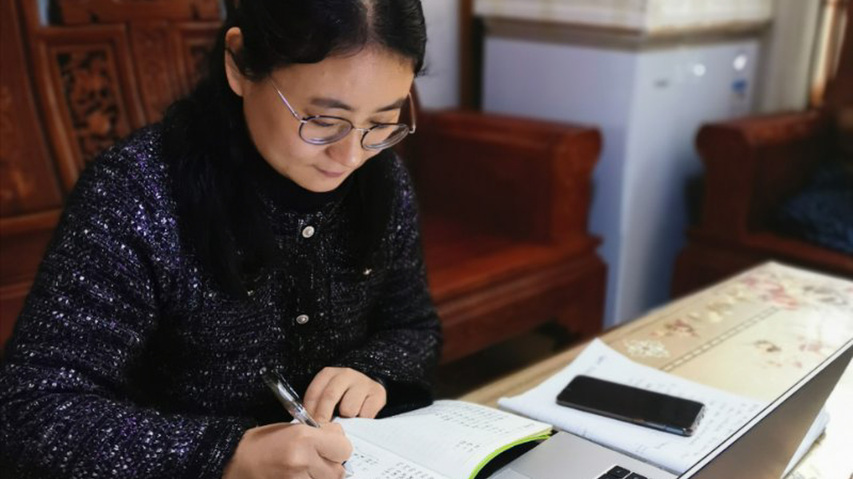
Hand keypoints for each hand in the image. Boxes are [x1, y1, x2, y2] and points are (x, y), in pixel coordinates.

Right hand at [222, 422, 350, 478]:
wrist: (235, 462)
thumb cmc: (262, 444)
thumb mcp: (293, 428)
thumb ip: (319, 434)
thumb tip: (340, 440)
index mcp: (304, 438)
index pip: (344, 448)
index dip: (338, 447)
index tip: (330, 447)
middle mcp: (303, 460)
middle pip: (339, 470)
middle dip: (331, 465)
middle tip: (317, 460)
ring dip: (322, 476)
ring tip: (305, 469)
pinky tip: (299, 476)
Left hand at [304, 367, 386, 421]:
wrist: (366, 388)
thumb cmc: (342, 396)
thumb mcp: (327, 396)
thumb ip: (317, 406)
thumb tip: (307, 425)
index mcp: (329, 374)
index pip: (314, 392)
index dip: (309, 412)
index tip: (309, 425)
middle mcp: (346, 374)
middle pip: (329, 396)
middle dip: (323, 417)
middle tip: (323, 429)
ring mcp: (363, 382)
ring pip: (349, 408)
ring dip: (346, 418)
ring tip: (347, 418)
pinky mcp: (378, 393)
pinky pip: (366, 414)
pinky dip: (362, 420)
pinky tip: (360, 416)